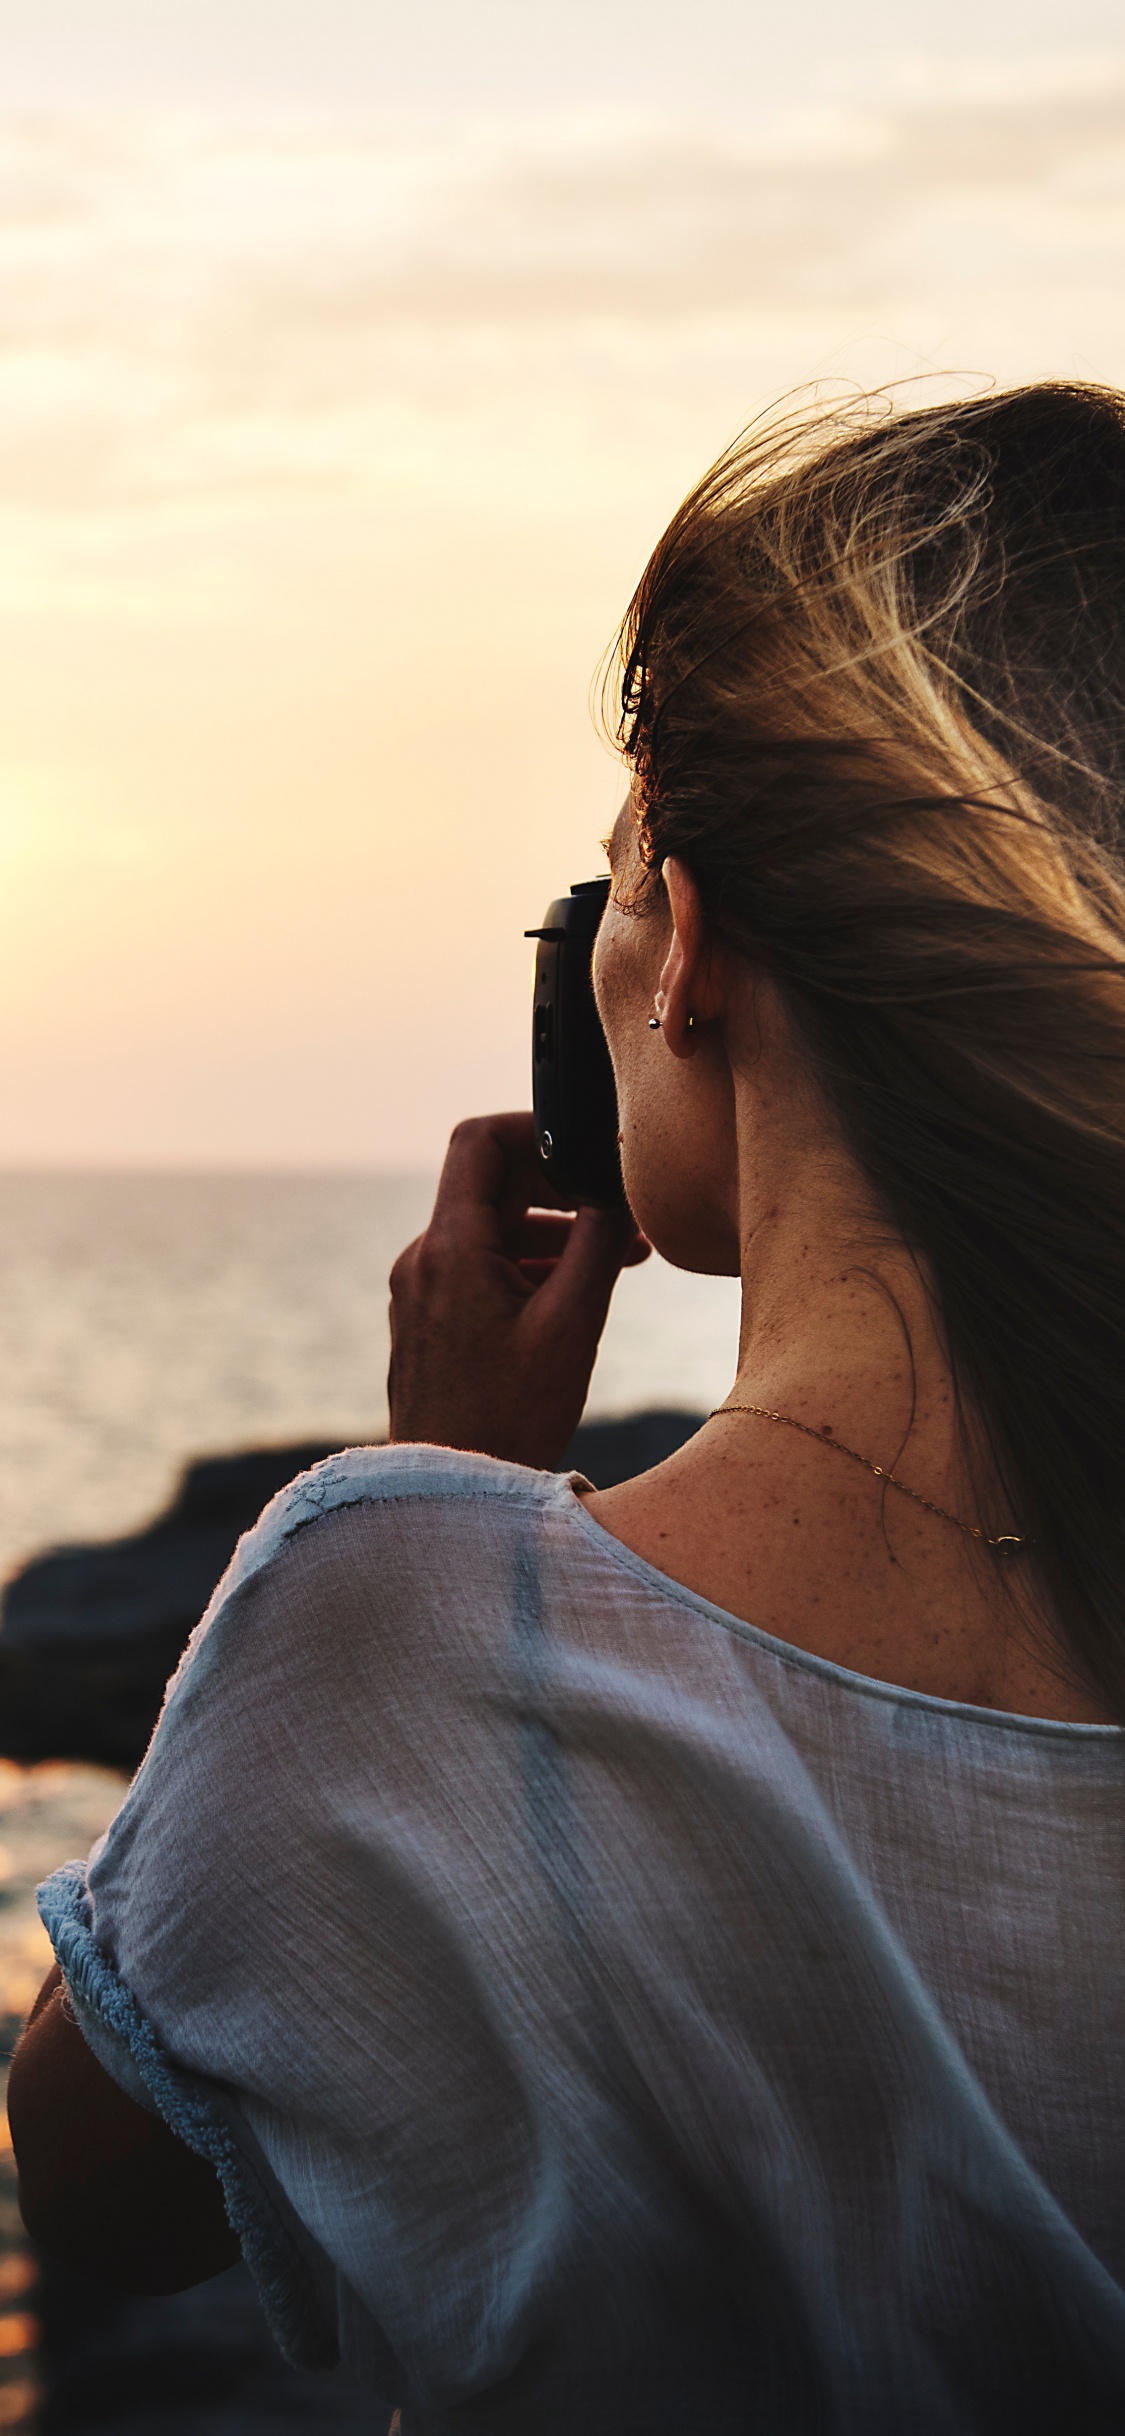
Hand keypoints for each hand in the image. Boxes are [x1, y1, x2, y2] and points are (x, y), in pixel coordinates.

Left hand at [388, 1112, 649, 1468]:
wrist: (449, 1494)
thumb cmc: (509, 1419)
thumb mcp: (572, 1325)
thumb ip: (596, 1244)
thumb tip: (615, 1192)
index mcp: (451, 1249)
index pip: (478, 1141)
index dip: (534, 1129)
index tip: (586, 1153)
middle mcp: (424, 1259)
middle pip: (491, 1185)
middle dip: (560, 1189)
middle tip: (621, 1214)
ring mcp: (421, 1290)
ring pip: (490, 1230)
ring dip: (552, 1232)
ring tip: (618, 1258)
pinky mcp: (428, 1319)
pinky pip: (479, 1267)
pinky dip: (528, 1265)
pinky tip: (575, 1294)